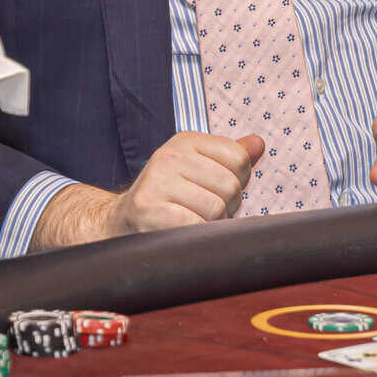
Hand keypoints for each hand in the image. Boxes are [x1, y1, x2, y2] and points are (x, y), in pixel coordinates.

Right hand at [32, 131, 267, 250]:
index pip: (239, 158)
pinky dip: (196, 236)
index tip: (215, 190)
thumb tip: (258, 144)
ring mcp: (157, 181)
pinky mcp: (149, 209)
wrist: (118, 225)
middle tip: (202, 211)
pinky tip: (179, 232)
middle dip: (226, 207)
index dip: (238, 181)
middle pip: (231, 185)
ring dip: (211, 224)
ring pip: (216, 208)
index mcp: (185, 141)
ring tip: (190, 221)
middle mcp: (169, 155)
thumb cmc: (168, 198)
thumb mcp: (198, 169)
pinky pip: (196, 226)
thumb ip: (231, 157)